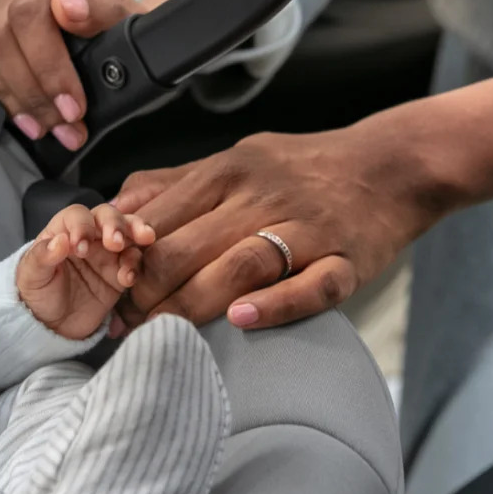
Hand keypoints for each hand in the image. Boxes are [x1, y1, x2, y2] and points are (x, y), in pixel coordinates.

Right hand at [0, 0, 209, 149]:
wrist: (118, 39)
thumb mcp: (134, 24)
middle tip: (63, 124)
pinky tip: (21, 118)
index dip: (47, 65)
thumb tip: (67, 9)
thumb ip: (106, 12)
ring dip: (11, 96)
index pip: (31, 11)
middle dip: (31, 90)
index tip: (73, 105)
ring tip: (45, 127)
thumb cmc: (123, 33)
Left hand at [17, 203, 157, 339]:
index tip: (80, 248)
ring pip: (127, 233)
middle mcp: (89, 236)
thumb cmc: (37, 294)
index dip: (82, 226)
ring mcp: (107, 254)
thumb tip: (59, 241)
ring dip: (136, 233)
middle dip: (116, 224)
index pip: (77, 216)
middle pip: (107, 216)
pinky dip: (136, 266)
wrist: (52, 325)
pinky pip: (134, 263)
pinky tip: (128, 278)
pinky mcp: (119, 273)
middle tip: (115, 242)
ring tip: (143, 241)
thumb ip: (42, 257)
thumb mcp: (31, 277)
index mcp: (64, 230)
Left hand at [115, 75, 492, 330]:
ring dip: (190, 304)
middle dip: (144, 293)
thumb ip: (174, 183)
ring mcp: (306, 228)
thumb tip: (114, 207)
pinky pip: (309, 285)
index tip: (101, 292)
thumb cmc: (304, 168)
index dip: (122, 260)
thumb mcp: (237, 157)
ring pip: (237, 265)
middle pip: (187, 247)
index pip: (158, 218)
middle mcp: (262, 195)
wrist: (391, 164)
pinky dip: (274, 303)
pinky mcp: (346, 260)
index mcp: (228, 170)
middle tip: (122, 327)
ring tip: (161, 335)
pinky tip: (242, 320)